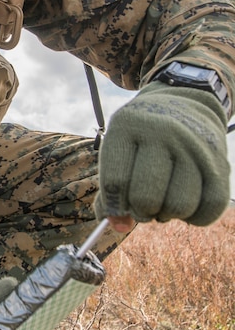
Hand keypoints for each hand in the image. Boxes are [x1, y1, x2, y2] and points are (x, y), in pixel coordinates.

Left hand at [95, 81, 230, 225]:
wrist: (186, 103)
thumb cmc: (142, 136)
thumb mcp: (118, 149)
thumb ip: (110, 191)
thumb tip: (119, 227)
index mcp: (127, 125)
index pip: (115, 181)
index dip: (114, 206)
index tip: (118, 210)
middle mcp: (163, 132)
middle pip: (146, 198)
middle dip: (140, 211)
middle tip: (143, 204)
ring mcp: (194, 147)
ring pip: (179, 207)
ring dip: (168, 214)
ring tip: (164, 200)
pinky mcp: (220, 163)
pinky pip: (209, 209)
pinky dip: (195, 217)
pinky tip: (186, 204)